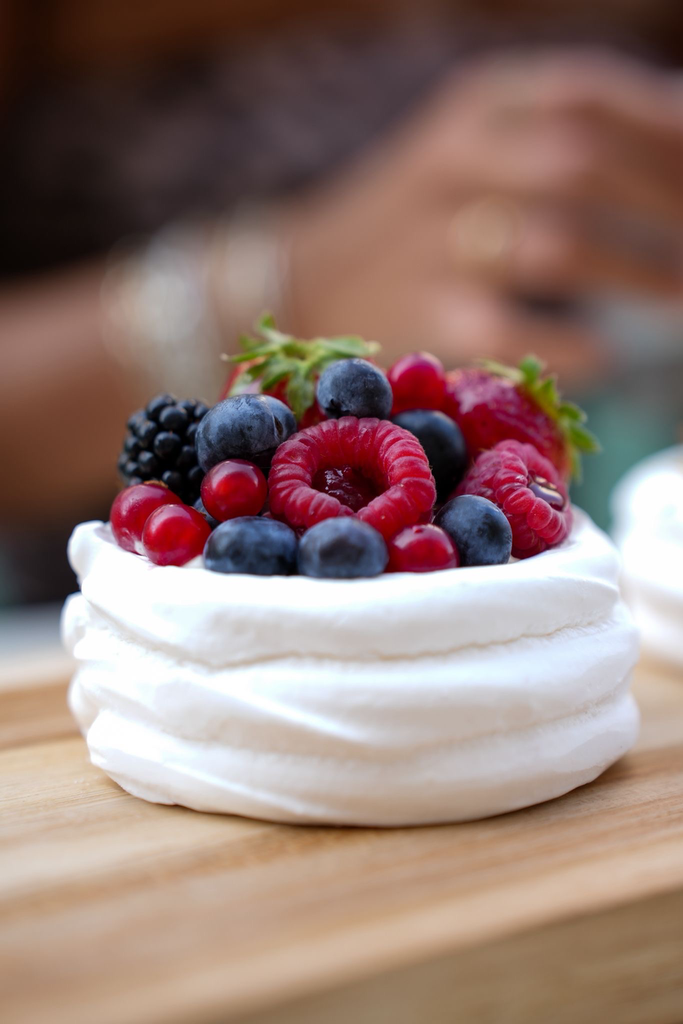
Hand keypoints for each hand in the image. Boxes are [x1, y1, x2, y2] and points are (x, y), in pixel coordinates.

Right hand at [284, 49, 682, 377]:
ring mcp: (430, 245)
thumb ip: (561, 135)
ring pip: (557, 244)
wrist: (302, 278)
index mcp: (474, 109)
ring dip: (639, 272)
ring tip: (681, 296)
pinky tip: (609, 355)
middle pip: (583, 164)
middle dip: (667, 203)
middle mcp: (450, 164)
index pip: (589, 95)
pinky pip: (514, 331)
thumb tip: (676, 136)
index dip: (666, 130)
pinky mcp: (421, 320)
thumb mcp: (476, 146)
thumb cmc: (416, 217)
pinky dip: (575, 345)